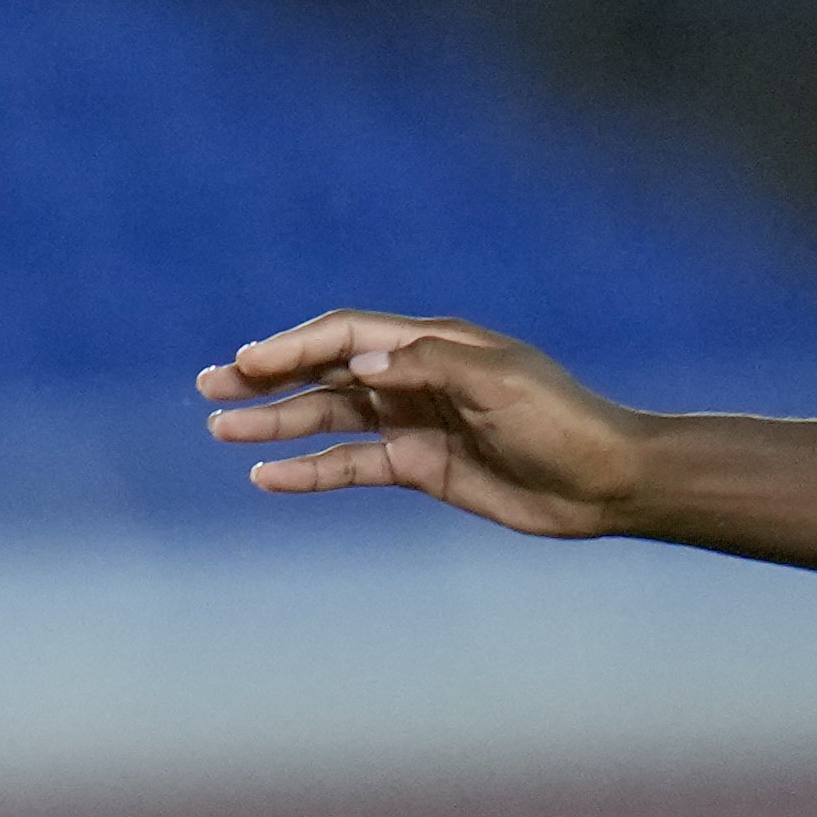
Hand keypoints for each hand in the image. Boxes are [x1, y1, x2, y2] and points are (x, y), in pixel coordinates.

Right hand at [202, 308, 658, 536]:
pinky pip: (351, 466)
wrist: (607, 481)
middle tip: (209, 385)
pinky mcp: (419, 466)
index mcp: (434, 345)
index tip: (247, 362)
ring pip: (329, 419)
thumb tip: (359, 360)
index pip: (348, 335)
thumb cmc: (563, 421)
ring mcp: (413, 422)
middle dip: (267, 378)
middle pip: (325, 372)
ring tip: (219, 428)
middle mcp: (415, 377)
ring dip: (276, 423)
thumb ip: (429, 366)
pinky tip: (267, 478)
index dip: (296, 346)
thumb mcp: (502, 384)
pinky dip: (309, 471)